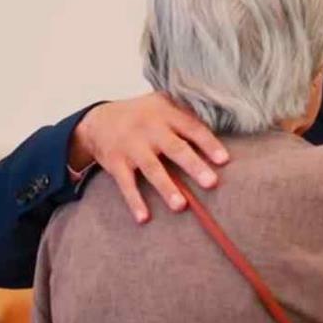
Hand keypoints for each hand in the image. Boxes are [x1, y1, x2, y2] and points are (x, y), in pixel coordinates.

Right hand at [74, 92, 229, 222]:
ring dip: (166, 187)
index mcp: (166, 114)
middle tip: (211, 183)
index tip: (224, 160)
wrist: (98, 120)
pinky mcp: (115, 163)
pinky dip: (134, 201)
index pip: (192, 128)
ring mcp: (131, 147)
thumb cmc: (142, 115)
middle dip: (193, 166)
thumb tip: (224, 126)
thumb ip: (187, 114)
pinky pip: (126, 184)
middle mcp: (149, 129)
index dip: (208, 143)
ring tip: (181, 206)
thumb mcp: (163, 104)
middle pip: (175, 148)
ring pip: (152, 169)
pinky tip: (144, 218)